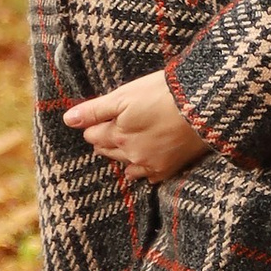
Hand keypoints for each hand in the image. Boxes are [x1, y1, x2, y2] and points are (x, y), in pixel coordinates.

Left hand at [63, 69, 209, 180]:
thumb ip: (95, 110)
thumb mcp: (124, 95)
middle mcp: (130, 155)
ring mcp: (150, 165)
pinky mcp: (169, 169)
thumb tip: (67, 120)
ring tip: (129, 144)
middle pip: (107, 152)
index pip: (92, 135)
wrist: (203, 105)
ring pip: (127, 166)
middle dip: (106, 141)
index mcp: (116, 135)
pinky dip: (145, 169)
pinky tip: (148, 159)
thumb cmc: (162, 93)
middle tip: (112, 129)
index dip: (95, 124)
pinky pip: (149, 177)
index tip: (103, 117)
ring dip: (124, 156)